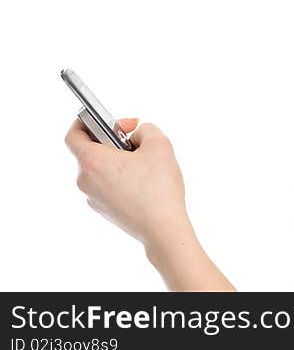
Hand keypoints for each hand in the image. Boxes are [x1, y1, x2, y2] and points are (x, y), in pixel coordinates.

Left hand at [64, 117, 190, 251]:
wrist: (162, 229)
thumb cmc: (158, 188)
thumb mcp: (160, 144)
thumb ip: (146, 129)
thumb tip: (138, 135)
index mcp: (92, 161)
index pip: (74, 134)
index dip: (89, 121)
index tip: (110, 120)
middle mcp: (86, 180)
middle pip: (91, 151)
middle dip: (113, 141)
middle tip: (136, 140)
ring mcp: (93, 197)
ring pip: (101, 169)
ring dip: (119, 160)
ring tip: (145, 162)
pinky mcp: (105, 210)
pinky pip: (108, 185)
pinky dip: (122, 178)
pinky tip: (145, 181)